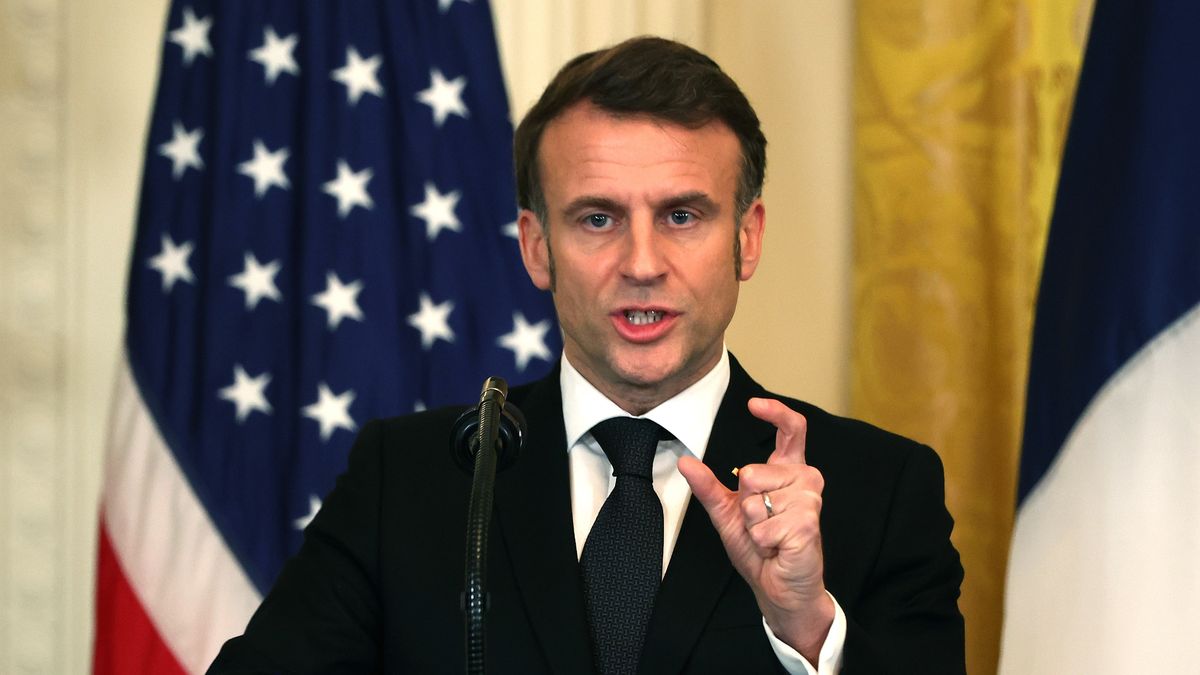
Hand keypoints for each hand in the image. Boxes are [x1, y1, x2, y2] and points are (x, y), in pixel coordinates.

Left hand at [677, 397, 833, 662]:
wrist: (779, 586)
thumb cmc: (760, 549)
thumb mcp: (727, 514)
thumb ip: (709, 486)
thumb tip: (685, 461)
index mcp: (788, 471)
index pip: (791, 430)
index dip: (775, 412)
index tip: (753, 404)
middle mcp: (804, 480)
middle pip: (754, 471)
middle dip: (746, 502)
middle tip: (762, 523)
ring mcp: (810, 501)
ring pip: (757, 500)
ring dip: (754, 525)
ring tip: (771, 536)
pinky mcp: (808, 524)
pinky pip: (764, 525)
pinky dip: (761, 541)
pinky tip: (777, 547)